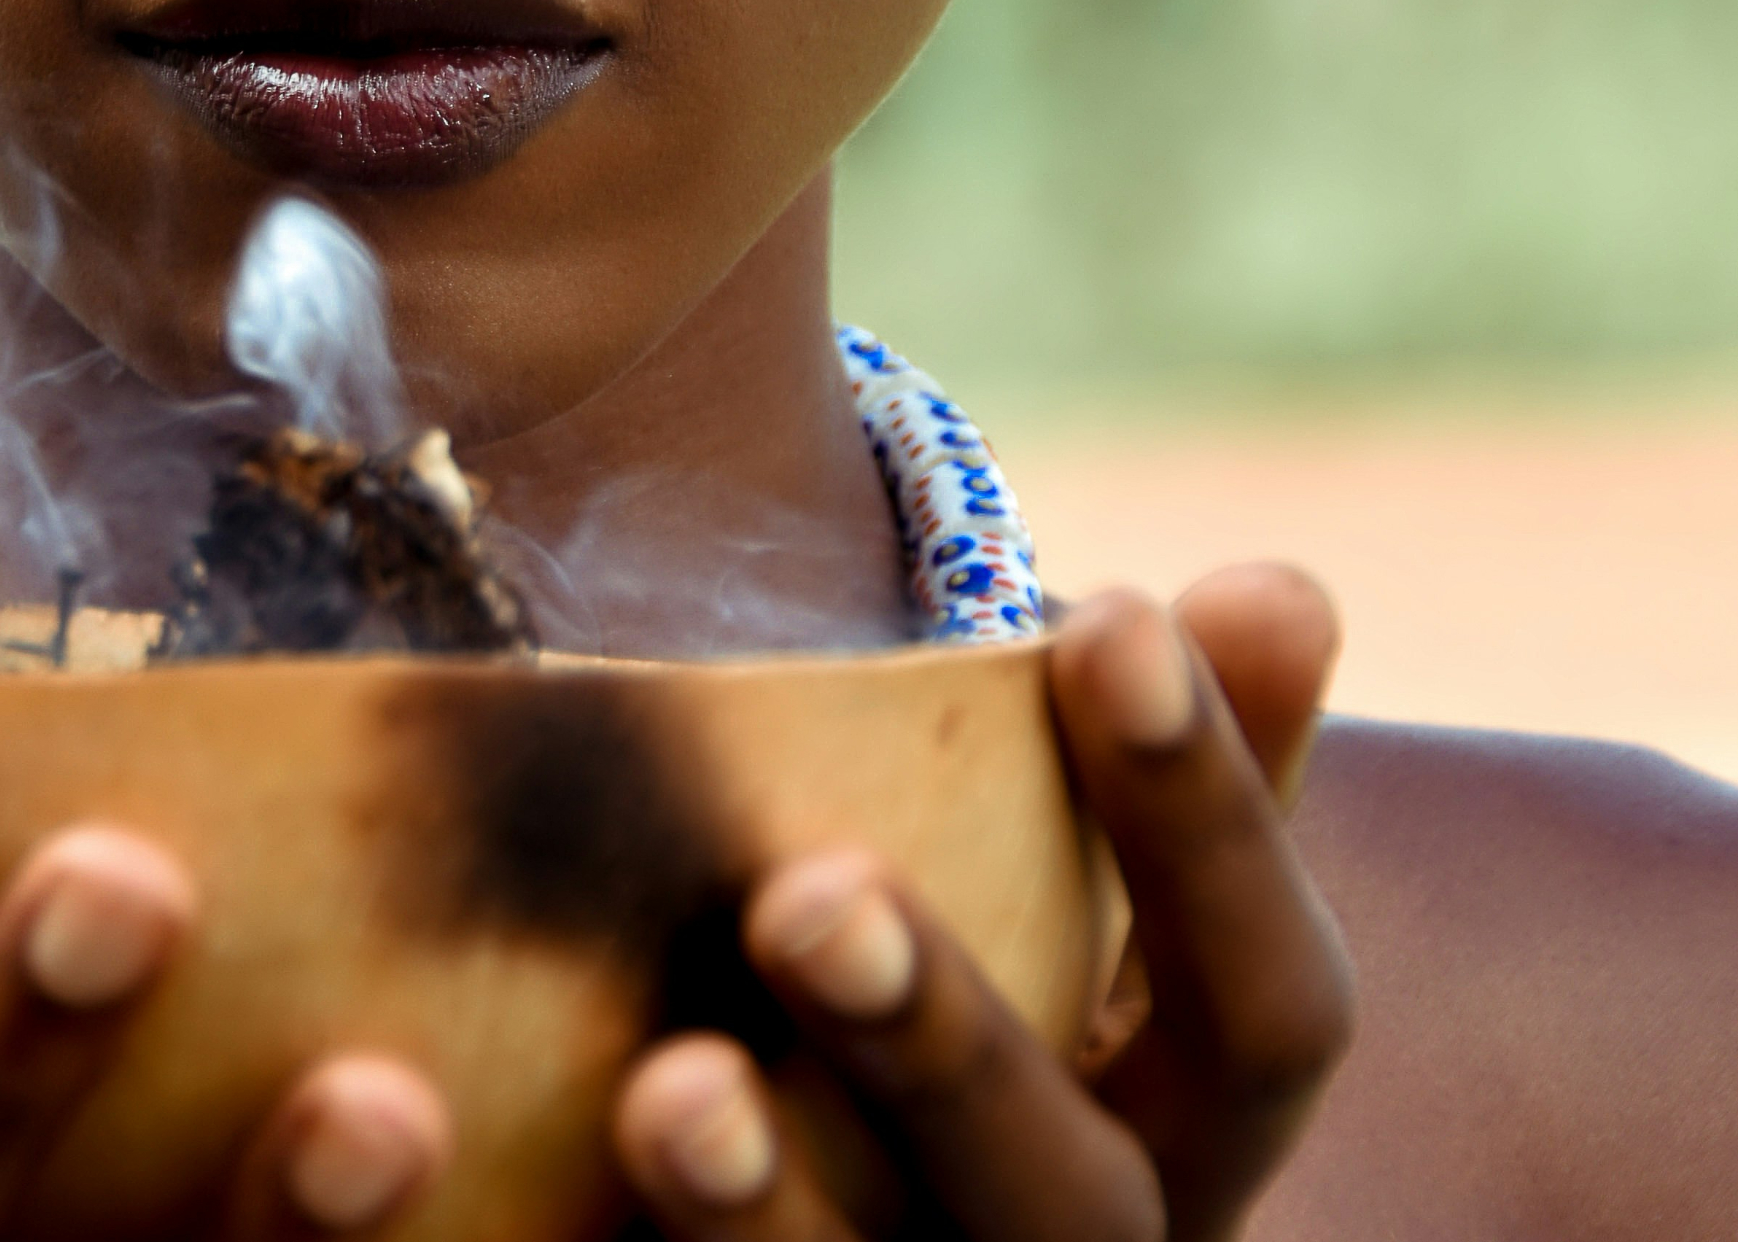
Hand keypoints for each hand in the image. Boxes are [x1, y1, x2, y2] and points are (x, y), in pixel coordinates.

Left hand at [612, 567, 1353, 1239]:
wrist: (866, 1176)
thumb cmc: (995, 968)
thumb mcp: (1088, 870)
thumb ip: (1169, 752)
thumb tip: (1284, 592)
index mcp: (1192, 1128)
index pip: (1271, 1011)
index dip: (1206, 819)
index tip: (1106, 610)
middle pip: (1066, 1206)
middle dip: (945, 1048)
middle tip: (807, 895)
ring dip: (765, 1220)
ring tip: (664, 1089)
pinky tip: (487, 1176)